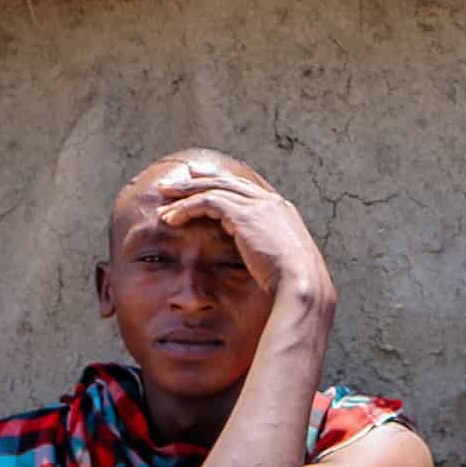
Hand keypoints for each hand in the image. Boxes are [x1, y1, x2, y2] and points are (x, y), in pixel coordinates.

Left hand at [144, 157, 332, 308]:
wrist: (302, 284)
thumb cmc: (295, 286)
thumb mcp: (284, 266)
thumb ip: (270, 257)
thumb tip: (262, 269)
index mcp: (282, 212)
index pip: (246, 189)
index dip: (222, 183)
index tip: (202, 182)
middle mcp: (271, 202)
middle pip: (228, 182)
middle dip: (199, 180)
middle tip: (176, 182)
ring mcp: (258, 205)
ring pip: (214, 188)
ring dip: (185, 194)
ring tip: (163, 201)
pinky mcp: (243, 214)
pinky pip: (207, 202)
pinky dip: (186, 208)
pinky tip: (171, 219)